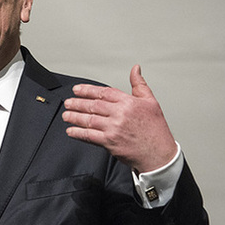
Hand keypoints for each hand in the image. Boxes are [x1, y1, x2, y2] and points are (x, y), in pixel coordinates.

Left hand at [62, 65, 176, 172]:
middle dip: (77, 103)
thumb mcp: (150, 102)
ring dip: (74, 117)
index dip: (87, 90)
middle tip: (68, 102)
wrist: (159, 154)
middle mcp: (119, 114)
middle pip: (93, 105)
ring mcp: (113, 128)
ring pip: (88, 119)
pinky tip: (71, 131)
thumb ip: (139, 84)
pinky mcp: (109, 142)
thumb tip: (135, 69)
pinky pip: (89, 136)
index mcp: (128, 102)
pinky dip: (78, 133)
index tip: (77, 90)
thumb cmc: (155, 130)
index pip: (103, 92)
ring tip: (66, 115)